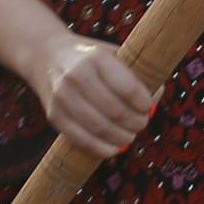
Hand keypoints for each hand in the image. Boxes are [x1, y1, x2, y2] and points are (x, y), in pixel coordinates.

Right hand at [35, 35, 157, 159]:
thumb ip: (135, 73)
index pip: (127, 87)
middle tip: (142, 123)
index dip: (144, 102)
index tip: (148, 107)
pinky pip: (81, 140)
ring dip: (121, 138)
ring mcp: (62, 96)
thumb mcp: (112, 54)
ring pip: (100, 128)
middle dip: (135, 122)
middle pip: (115, 111)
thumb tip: (157, 96)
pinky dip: (102, 149)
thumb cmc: (90, 58)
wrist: (46, 56)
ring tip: (130, 136)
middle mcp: (76, 75)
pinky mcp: (54, 115)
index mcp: (96, 57)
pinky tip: (114, 148)